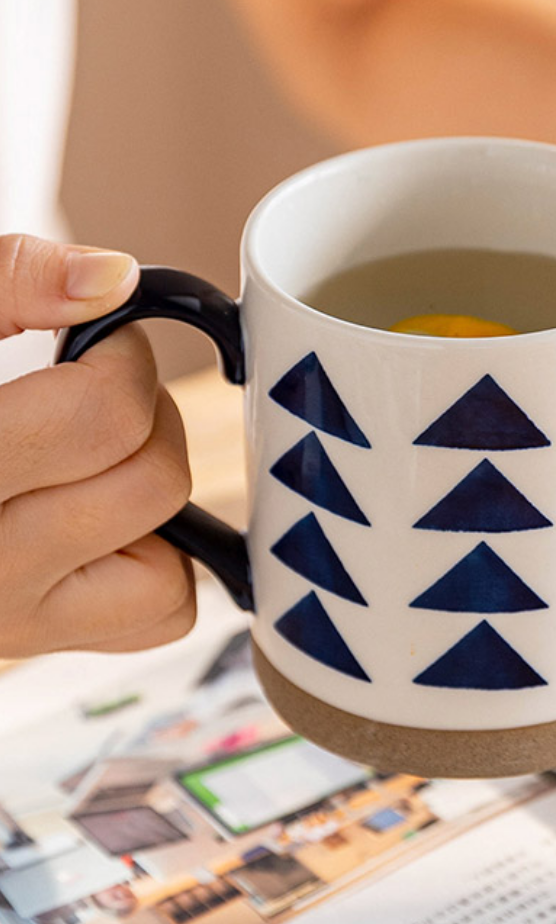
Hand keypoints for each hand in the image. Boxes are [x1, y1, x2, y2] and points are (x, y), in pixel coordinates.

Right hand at [0, 235, 195, 657]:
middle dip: (147, 418)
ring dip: (152, 497)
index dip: (124, 358)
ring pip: (171, 571)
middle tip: (96, 397)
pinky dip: (156, 564)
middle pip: (154, 484)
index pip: (102, 417)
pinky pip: (161, 613)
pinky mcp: (36, 643)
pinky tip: (95, 524)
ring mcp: (7, 622)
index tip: (100, 342)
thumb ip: (6, 281)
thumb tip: (114, 280)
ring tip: (90, 461)